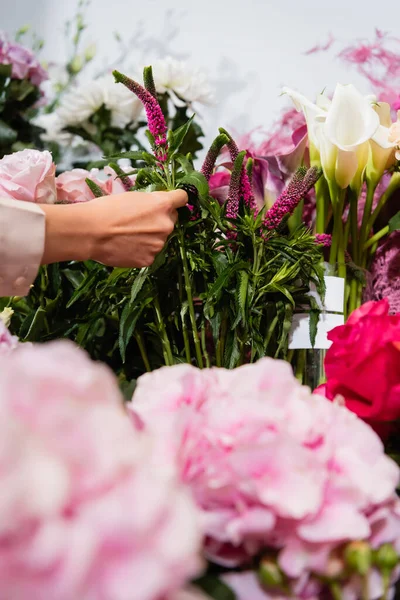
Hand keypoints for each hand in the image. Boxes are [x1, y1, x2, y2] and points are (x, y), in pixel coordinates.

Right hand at [40, 190, 187, 266]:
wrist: (91, 232)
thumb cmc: (106, 209)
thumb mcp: (132, 196)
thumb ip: (151, 202)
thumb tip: (157, 207)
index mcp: (162, 204)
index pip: (182, 198)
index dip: (175, 200)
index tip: (170, 203)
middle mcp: (166, 224)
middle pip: (170, 220)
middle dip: (159, 220)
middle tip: (138, 222)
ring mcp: (159, 244)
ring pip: (159, 238)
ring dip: (149, 237)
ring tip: (127, 235)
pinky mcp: (149, 259)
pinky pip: (149, 253)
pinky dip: (141, 251)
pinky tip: (126, 246)